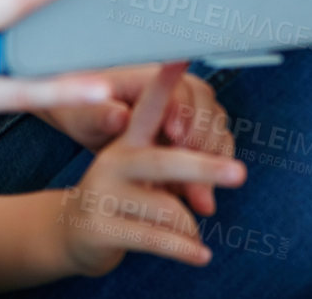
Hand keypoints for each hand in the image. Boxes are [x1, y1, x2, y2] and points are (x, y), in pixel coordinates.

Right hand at [51, 62, 245, 276]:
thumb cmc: (121, 196)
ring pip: (169, 208)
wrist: (72, 231)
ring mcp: (104, 192)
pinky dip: (184, 250)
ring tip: (193, 237)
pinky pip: (157, 239)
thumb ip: (177, 176)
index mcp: (128, 141)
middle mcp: (113, 160)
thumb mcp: (143, 175)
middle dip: (204, 166)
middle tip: (239, 173)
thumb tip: (207, 200)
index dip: (163, 83)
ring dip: (190, 228)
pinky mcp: (101, 226)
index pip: (149, 107)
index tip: (179, 57)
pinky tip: (199, 255)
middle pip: (165, 160)